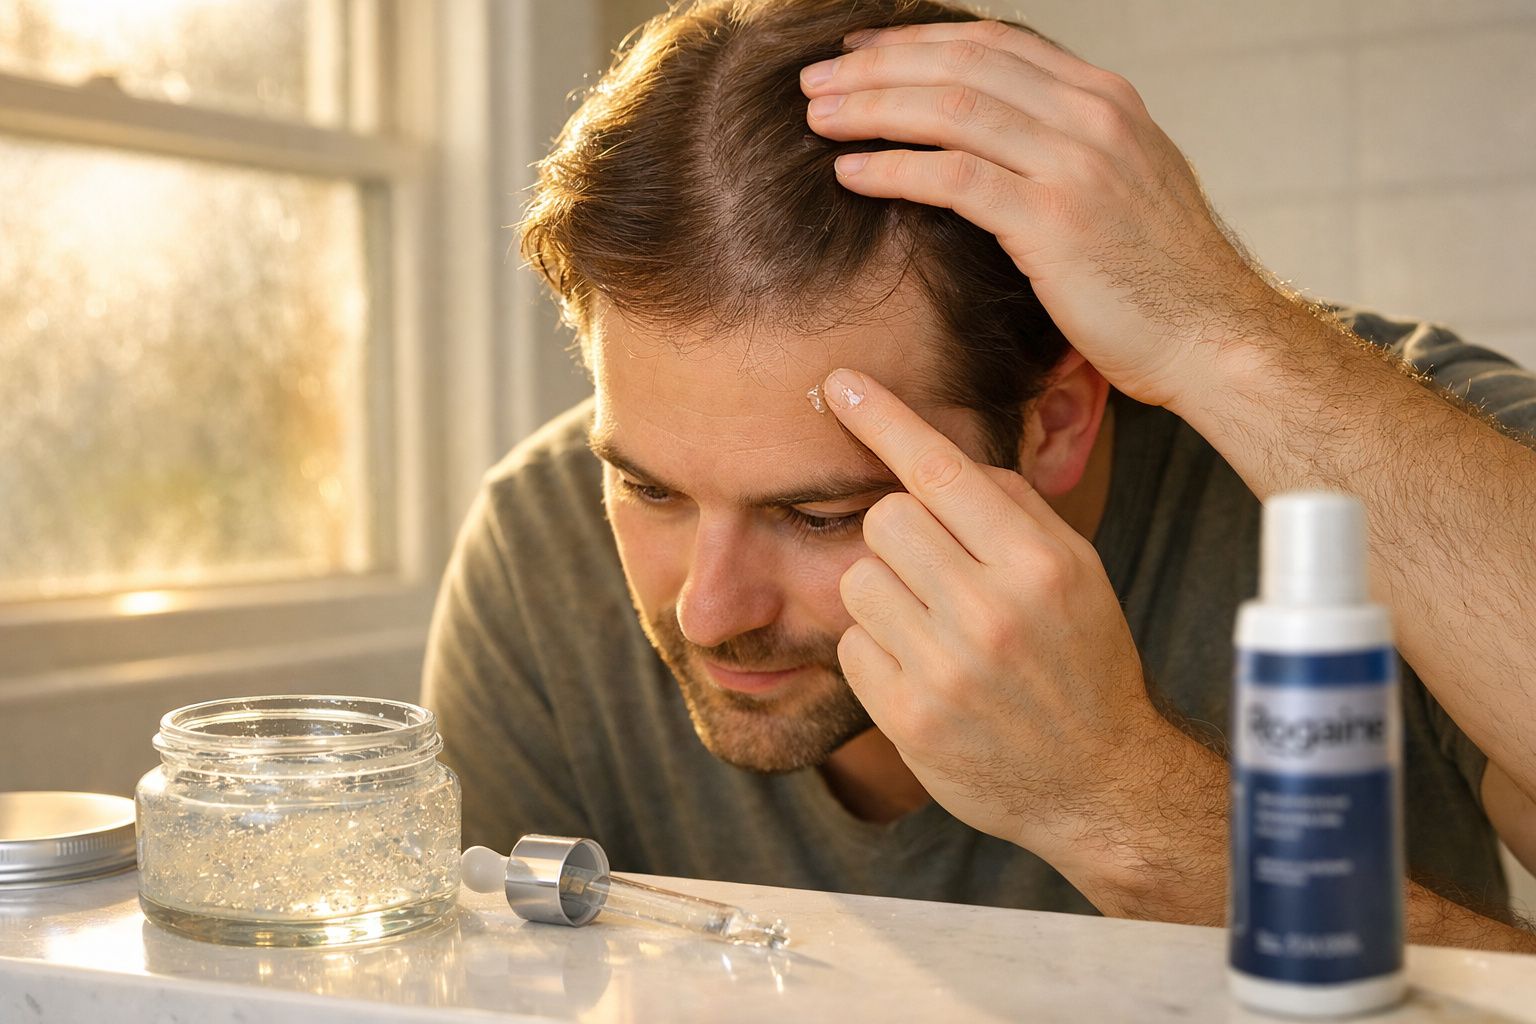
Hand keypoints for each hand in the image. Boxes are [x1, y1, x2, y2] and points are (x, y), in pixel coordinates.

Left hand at [801, 20, 1283, 410]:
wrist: (1215, 337)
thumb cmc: (1161, 279)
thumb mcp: (1125, 186)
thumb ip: (1068, 148)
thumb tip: (1000, 139)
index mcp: (1105, 99)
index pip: (993, 44)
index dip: (917, 42)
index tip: (861, 51)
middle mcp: (1092, 116)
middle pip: (961, 64)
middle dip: (877, 65)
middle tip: (816, 78)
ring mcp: (1076, 163)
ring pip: (950, 109)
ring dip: (872, 108)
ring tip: (817, 116)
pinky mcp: (1054, 220)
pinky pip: (953, 177)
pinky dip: (893, 167)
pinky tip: (850, 173)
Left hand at [822, 367, 1185, 873]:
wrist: (1099, 783)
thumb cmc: (1082, 662)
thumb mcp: (1077, 574)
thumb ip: (1014, 509)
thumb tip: (940, 459)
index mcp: (1039, 564)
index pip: (941, 471)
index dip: (884, 419)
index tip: (838, 384)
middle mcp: (993, 612)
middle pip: (883, 518)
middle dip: (896, 535)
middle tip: (932, 572)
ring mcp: (947, 669)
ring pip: (856, 580)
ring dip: (882, 595)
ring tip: (930, 627)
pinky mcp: (909, 718)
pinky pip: (851, 646)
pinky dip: (875, 652)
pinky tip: (921, 672)